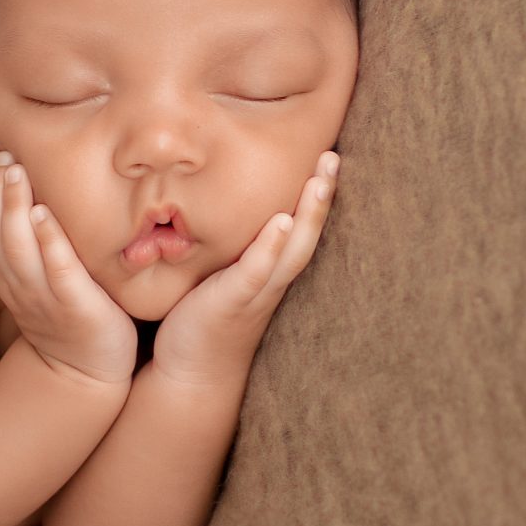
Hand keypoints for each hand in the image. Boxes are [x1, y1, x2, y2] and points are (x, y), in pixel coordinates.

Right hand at [0, 151, 137, 385]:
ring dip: (14, 209)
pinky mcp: (77, 308)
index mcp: (6, 275)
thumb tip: (25, 188)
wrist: (87, 371)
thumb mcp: (36, 275)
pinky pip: (59, 274)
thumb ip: (27, 238)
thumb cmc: (67, 311)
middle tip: (3, 156)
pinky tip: (45, 216)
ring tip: (17, 173)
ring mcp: (45, 298)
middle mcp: (18, 285)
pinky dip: (49, 244)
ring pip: (18, 250)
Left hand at [153, 151, 340, 385]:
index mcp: (271, 268)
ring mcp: (257, 291)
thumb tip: (212, 200)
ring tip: (321, 179)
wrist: (191, 371)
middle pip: (307, 231)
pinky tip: (281, 221)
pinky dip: (270, 247)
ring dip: (309, 214)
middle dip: (323, 195)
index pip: (299, 225)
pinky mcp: (234, 301)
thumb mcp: (218, 273)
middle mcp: (273, 278)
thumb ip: (228, 246)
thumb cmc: (203, 316)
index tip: (327, 154)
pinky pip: (257, 271)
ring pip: (293, 248)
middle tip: (334, 155)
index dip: (316, 194)